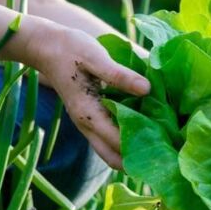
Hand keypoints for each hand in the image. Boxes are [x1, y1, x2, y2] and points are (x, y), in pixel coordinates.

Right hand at [26, 20, 149, 169]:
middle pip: (113, 158)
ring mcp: (87, 126)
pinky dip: (124, 145)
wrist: (46, 46)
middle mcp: (87, 126)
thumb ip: (120, 75)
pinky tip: (144, 135)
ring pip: (110, 153)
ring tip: (157, 149)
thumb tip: (147, 89)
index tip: (164, 149)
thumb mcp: (96, 57)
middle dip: (137, 162)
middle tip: (163, 157)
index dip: (141, 148)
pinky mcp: (91, 121)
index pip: (118, 142)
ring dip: (130, 155)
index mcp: (89, 113)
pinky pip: (108, 142)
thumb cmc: (71, 50)